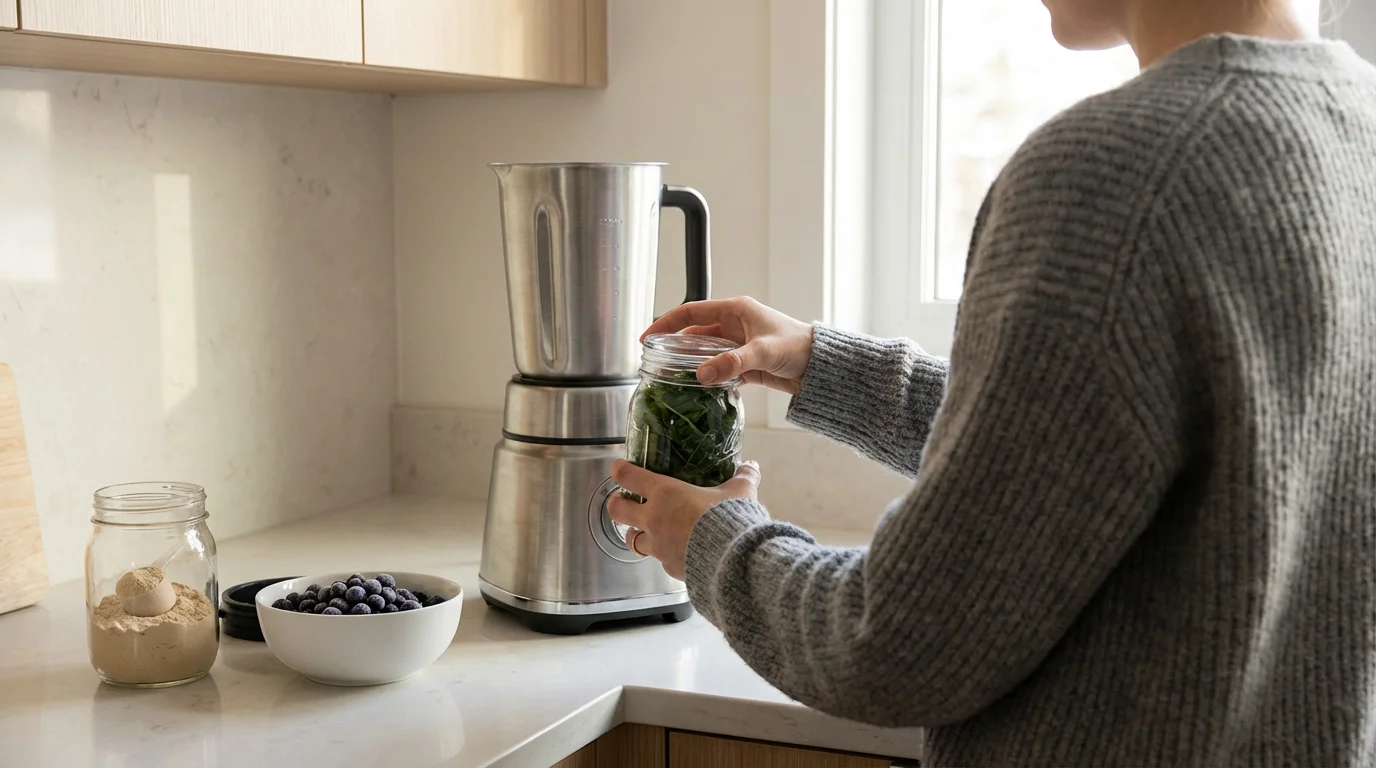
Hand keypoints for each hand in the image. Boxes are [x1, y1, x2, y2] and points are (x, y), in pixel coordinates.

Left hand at [606, 459, 761, 579]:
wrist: (732, 560)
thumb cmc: (730, 519)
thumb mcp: (740, 492)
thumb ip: (743, 477)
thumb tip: (751, 466)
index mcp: (666, 494)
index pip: (630, 477)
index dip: (621, 470)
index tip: (618, 467)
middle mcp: (655, 519)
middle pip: (618, 511)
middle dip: (616, 505)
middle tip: (619, 501)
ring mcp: (659, 547)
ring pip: (633, 541)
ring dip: (635, 534)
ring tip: (643, 532)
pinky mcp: (670, 568)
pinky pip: (660, 561)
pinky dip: (664, 556)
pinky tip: (675, 554)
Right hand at [643, 297, 813, 393]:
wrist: (823, 366)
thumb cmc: (799, 347)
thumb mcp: (763, 352)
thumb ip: (732, 362)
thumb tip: (701, 374)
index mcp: (735, 311)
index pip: (691, 312)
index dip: (666, 323)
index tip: (647, 338)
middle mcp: (734, 325)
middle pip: (694, 334)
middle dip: (674, 347)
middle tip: (654, 363)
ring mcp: (739, 345)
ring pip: (705, 353)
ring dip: (690, 364)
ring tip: (670, 378)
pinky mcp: (746, 364)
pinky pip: (719, 369)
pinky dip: (708, 378)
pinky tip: (698, 389)